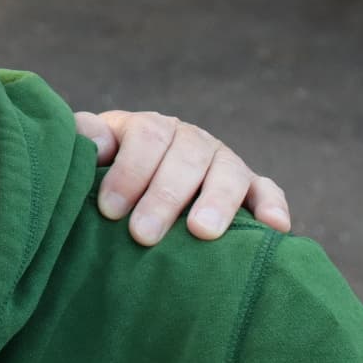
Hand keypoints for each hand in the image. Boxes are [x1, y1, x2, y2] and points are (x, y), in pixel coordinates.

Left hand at [76, 110, 291, 244]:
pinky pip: (267, 190)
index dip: (129, 172)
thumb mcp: (92, 148)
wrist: (135, 179)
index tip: (109, 210)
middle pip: (186, 159)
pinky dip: (273, 205)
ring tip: (201, 232)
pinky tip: (275, 226)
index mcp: (152, 128)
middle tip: (143, 234)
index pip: (147, 138)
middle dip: (163, 198)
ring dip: (216, 202)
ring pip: (227, 174)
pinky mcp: (249, 186)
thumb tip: (96, 145)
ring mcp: (223, 162)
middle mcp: (191, 140)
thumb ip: (86, 137)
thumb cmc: (106, 169)